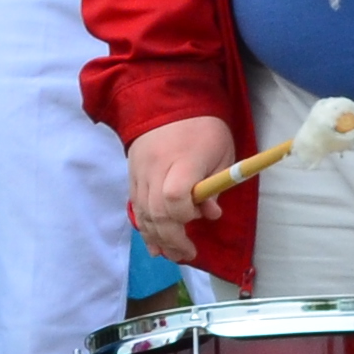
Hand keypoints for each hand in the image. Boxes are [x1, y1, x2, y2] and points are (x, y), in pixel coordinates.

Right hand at [128, 113, 232, 265]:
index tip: (200, 216)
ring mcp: (139, 172)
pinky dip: (144, 227)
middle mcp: (155, 168)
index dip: (186, 214)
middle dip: (173, 238)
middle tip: (188, 253)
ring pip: (142, 213)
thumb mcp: (222, 151)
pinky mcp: (131, 175)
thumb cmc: (203, 127)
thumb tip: (210, 214)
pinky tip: (154, 244)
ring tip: (173, 254)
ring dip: (157, 238)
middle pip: (156, 211)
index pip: (175, 196)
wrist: (166, 99)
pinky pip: (135, 206)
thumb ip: (216, 185)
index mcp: (182, 159)